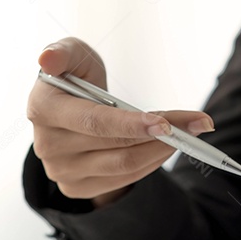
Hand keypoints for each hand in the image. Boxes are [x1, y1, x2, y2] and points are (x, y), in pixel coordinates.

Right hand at [28, 37, 214, 204]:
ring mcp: (61, 171)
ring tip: (190, 133)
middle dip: (163, 133)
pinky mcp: (76, 188)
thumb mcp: (72, 54)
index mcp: (41, 108)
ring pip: (125, 165)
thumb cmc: (74, 76)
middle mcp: (47, 146)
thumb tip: (48, 58)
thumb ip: (63, 51)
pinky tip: (167, 146)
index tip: (165, 124)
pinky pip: (124, 179)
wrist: (67, 109)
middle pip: (117, 145)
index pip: (94, 122)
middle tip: (199, 123)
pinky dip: (152, 162)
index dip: (130, 124)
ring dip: (163, 150)